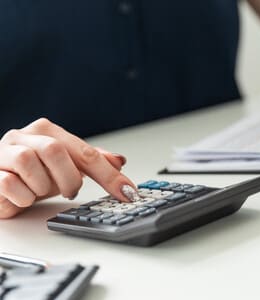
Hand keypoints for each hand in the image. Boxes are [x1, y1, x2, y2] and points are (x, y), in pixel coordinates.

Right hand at [0, 118, 134, 218]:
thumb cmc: (31, 174)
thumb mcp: (65, 167)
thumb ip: (91, 162)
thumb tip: (119, 160)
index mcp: (47, 130)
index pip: (85, 151)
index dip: (108, 174)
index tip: (127, 192)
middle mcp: (24, 135)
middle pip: (56, 152)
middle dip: (69, 179)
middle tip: (70, 190)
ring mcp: (3, 151)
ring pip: (31, 165)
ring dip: (43, 187)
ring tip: (40, 190)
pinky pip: (11, 184)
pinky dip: (24, 197)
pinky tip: (23, 196)